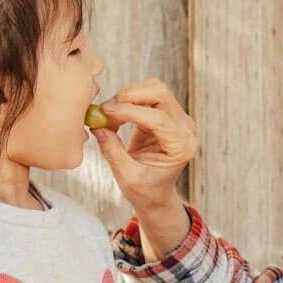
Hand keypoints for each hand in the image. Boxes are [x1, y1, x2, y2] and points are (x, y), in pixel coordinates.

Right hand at [93, 78, 197, 211]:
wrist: (155, 193)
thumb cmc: (145, 190)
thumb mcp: (127, 177)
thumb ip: (113, 152)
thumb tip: (98, 126)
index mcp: (182, 146)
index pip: (158, 118)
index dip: (130, 111)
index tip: (105, 112)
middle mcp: (184, 128)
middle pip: (160, 93)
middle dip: (129, 96)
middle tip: (105, 110)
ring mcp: (177, 118)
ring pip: (153, 89)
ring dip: (127, 96)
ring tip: (108, 116)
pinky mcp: (165, 114)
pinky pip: (146, 96)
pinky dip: (127, 101)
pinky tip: (114, 117)